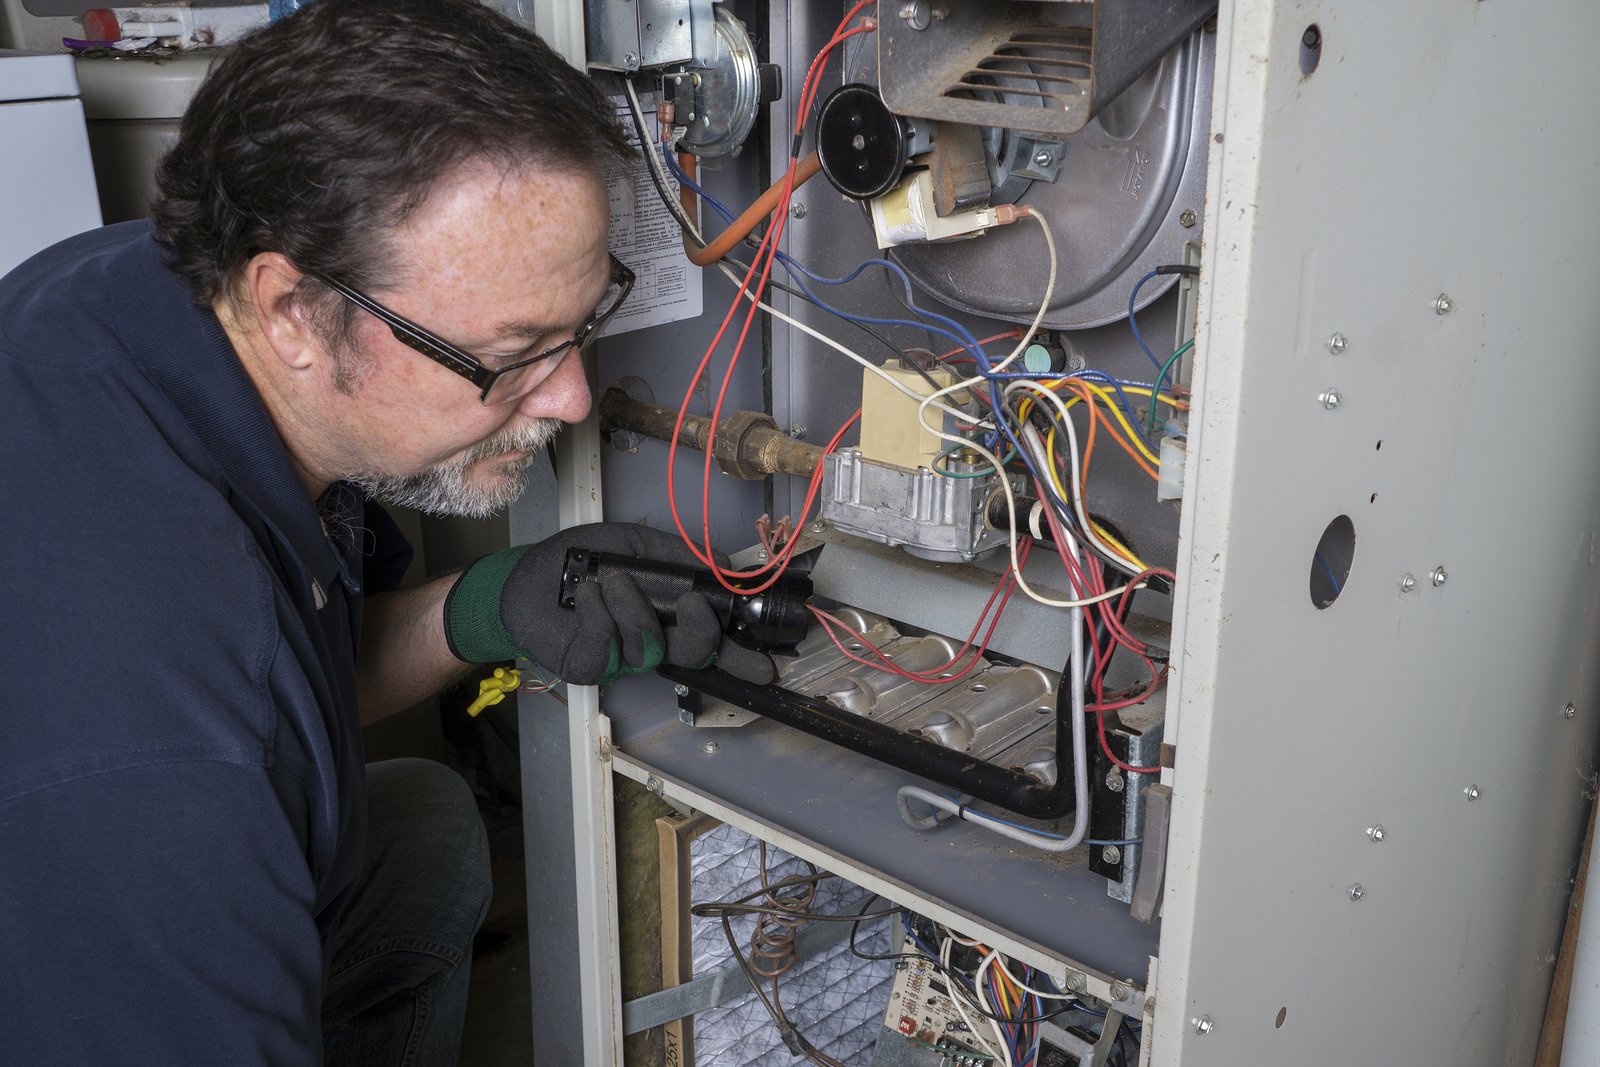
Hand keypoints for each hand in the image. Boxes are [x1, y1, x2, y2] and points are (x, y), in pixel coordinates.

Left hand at [443, 522, 775, 685]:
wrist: (527, 575)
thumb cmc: (581, 560)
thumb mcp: (636, 544)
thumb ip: (680, 555)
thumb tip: (724, 562)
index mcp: (668, 617)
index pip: (712, 642)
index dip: (739, 656)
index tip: (766, 664)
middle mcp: (651, 641)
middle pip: (693, 654)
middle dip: (702, 634)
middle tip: (695, 607)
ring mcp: (620, 659)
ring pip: (649, 647)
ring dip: (632, 608)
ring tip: (611, 580)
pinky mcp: (589, 666)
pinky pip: (607, 646)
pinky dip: (598, 613)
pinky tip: (587, 593)